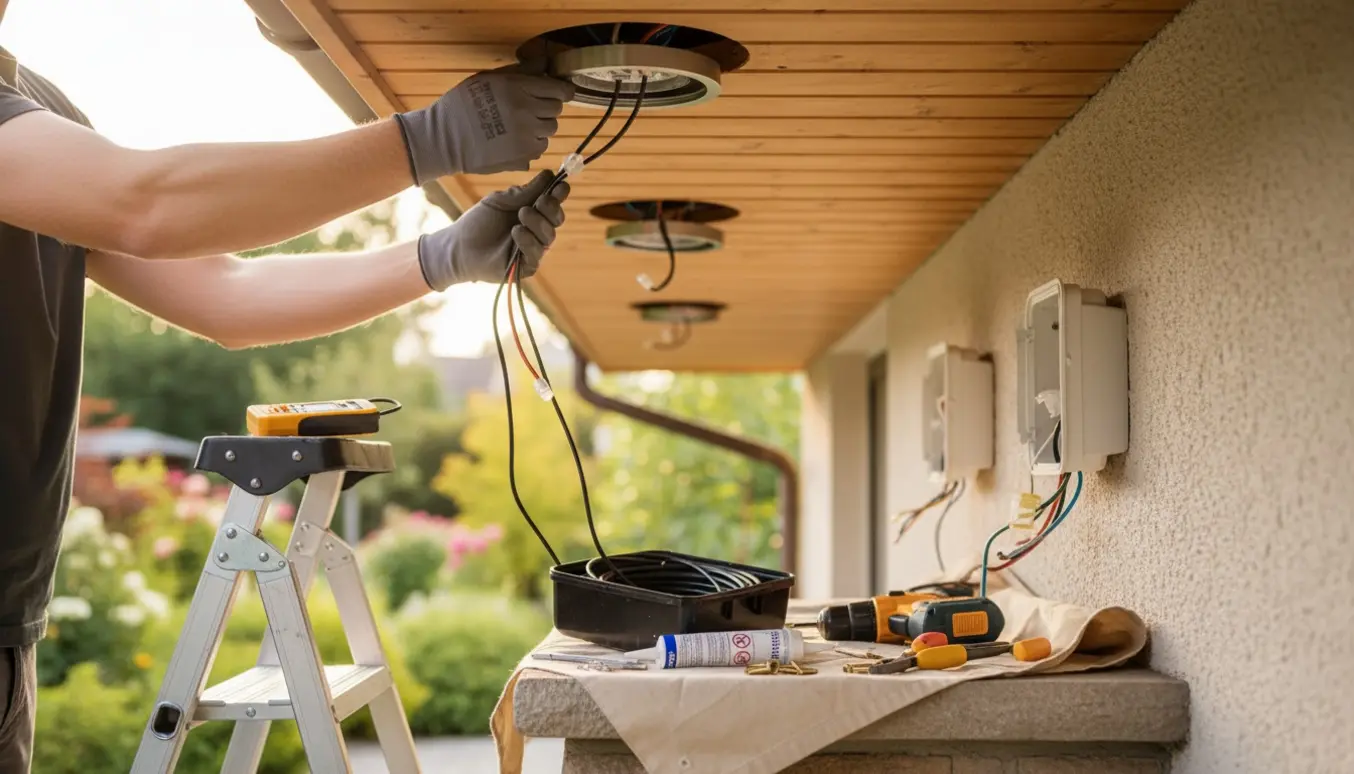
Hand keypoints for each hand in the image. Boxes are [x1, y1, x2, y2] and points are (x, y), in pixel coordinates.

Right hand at [394, 63, 574, 181]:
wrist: (444, 139)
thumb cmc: (462, 104)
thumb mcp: (488, 78)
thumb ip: (520, 71)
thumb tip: (545, 63)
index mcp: (518, 89)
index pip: (560, 90)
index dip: (562, 91)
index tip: (559, 92)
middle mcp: (527, 112)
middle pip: (556, 110)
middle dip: (546, 108)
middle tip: (529, 109)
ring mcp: (527, 137)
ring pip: (549, 131)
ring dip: (539, 127)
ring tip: (518, 126)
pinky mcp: (524, 157)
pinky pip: (540, 149)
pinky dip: (532, 145)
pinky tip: (514, 141)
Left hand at [417, 170, 568, 290]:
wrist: (459, 246)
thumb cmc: (479, 222)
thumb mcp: (502, 201)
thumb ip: (526, 191)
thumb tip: (548, 174)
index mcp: (533, 213)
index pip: (554, 204)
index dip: (560, 194)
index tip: (560, 185)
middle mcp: (537, 231)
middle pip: (557, 219)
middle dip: (551, 208)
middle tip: (538, 202)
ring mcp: (533, 249)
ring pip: (549, 236)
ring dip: (537, 222)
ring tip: (521, 215)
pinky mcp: (527, 266)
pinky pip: (537, 253)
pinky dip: (529, 240)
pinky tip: (516, 232)